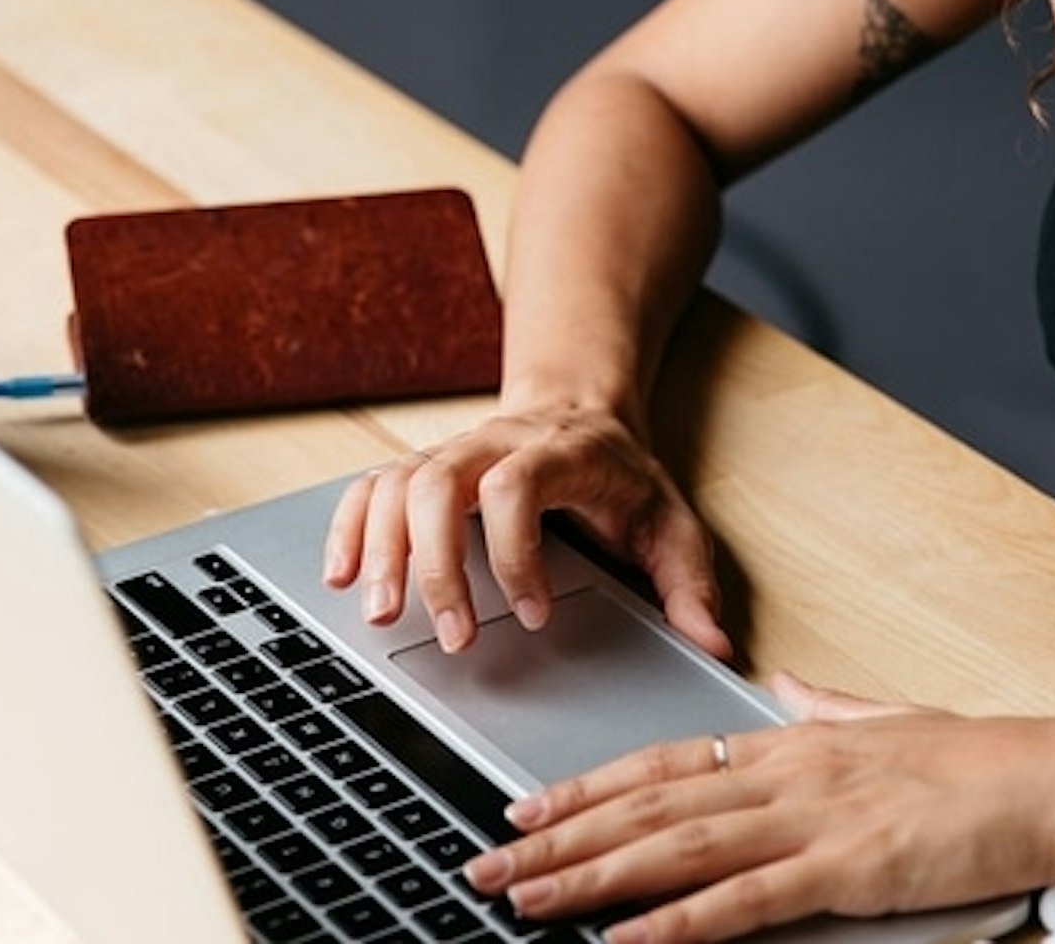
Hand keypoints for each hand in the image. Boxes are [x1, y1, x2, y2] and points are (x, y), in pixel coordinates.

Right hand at [322, 403, 729, 656]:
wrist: (582, 409)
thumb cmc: (621, 475)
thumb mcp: (671, 520)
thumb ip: (689, 581)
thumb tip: (713, 644)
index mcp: (560, 451)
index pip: (515, 485)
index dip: (514, 553)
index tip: (533, 615)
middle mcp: (494, 443)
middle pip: (439, 483)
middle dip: (437, 564)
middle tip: (454, 635)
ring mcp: (452, 453)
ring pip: (396, 484)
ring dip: (382, 550)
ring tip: (385, 615)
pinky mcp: (422, 468)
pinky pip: (370, 488)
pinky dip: (349, 529)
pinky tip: (341, 577)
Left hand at [463, 677, 1054, 942]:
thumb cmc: (985, 761)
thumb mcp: (886, 718)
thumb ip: (826, 707)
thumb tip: (788, 685)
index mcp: (789, 743)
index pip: (662, 762)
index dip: (587, 788)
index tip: (527, 809)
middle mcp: (785, 774)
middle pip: (647, 807)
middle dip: (561, 840)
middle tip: (492, 864)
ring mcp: (812, 821)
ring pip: (675, 849)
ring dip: (593, 879)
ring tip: (530, 900)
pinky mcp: (847, 870)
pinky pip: (744, 901)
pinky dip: (679, 923)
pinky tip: (629, 939)